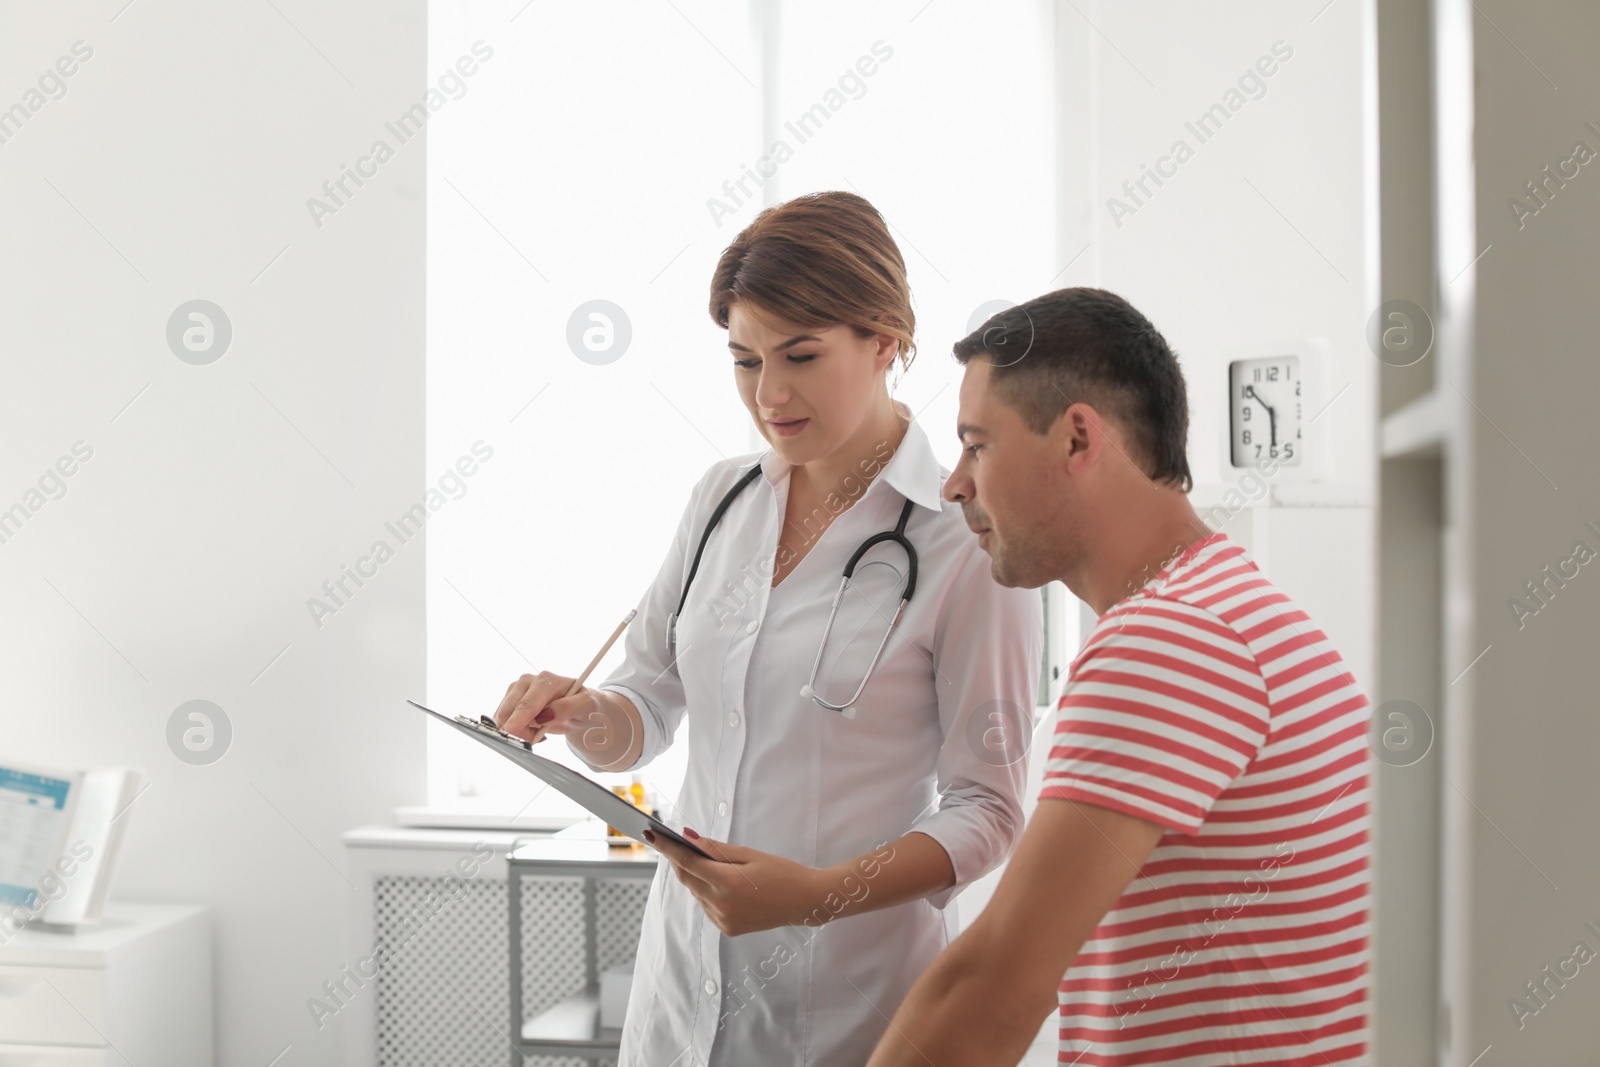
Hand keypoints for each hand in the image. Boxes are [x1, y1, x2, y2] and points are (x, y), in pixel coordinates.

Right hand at [494, 671, 601, 744]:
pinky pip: (502, 720)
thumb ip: (567, 708)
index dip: (518, 720)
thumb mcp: (585, 706)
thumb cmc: (584, 705)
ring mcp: (517, 688)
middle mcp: (528, 680)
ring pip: (502, 717)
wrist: (579, 706)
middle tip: (542, 737)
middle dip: (520, 731)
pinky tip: (532, 728)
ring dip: (518, 731)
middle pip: (509, 711)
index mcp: (547, 681)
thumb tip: (546, 715)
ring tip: (540, 731)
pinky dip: (515, 729)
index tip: (511, 733)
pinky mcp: (510, 698)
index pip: (528, 703)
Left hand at [644, 829, 828, 936]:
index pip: (686, 862)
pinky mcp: (727, 929)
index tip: (650, 834)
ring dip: (697, 877)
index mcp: (727, 883)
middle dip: (680, 860)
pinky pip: (707, 906)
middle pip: (687, 878)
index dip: (666, 847)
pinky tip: (726, 884)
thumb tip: (688, 838)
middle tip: (677, 842)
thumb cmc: (782, 872)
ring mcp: (723, 920)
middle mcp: (721, 905)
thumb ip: (715, 849)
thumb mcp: (750, 854)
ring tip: (717, 866)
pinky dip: (708, 892)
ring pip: (696, 892)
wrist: (805, 902)